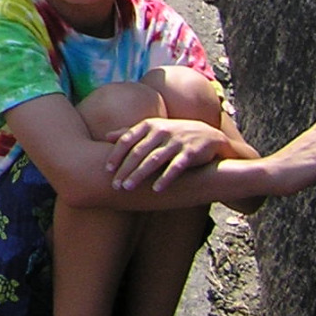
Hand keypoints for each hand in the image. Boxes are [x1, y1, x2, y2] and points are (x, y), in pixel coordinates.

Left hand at [108, 116, 231, 191]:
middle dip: (125, 169)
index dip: (116, 155)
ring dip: (139, 174)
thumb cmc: (173, 134)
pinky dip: (166, 178)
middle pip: (138, 152)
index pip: (127, 140)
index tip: (107, 169)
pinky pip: (176, 167)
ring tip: (128, 187)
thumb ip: (130, 133)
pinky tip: (156, 189)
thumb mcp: (152, 129)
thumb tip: (106, 136)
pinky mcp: (190, 153)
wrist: (209, 136)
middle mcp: (161, 131)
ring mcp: (176, 142)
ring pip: (154, 160)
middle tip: (115, 185)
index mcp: (149, 125)